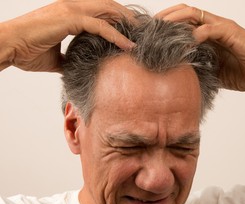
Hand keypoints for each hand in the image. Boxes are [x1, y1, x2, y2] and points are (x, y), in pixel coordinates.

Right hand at [0, 0, 133, 71]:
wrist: (8, 47)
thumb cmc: (26, 51)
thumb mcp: (54, 58)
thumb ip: (68, 58)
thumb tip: (76, 68)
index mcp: (69, 13)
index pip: (100, 12)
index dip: (117, 21)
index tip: (132, 34)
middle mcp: (72, 7)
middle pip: (109, 7)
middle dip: (128, 19)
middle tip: (144, 32)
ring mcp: (70, 10)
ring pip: (108, 11)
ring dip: (127, 24)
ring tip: (142, 37)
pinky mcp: (69, 19)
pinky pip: (100, 25)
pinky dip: (116, 35)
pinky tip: (129, 46)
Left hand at [156, 4, 244, 91]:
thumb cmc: (244, 72)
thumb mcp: (215, 72)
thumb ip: (200, 68)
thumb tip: (181, 75)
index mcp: (208, 35)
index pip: (182, 24)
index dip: (165, 27)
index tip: (150, 37)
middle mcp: (213, 27)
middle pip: (183, 13)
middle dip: (164, 18)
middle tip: (149, 29)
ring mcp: (222, 27)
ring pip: (193, 15)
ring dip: (175, 20)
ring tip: (161, 29)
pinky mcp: (231, 32)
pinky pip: (210, 29)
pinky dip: (196, 34)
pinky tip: (186, 42)